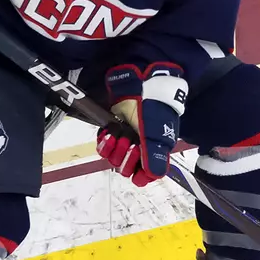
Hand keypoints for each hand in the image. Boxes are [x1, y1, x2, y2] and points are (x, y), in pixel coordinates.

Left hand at [97, 63, 186, 186]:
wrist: (140, 83)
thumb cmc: (152, 108)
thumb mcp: (156, 133)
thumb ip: (154, 156)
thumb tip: (154, 176)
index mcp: (155, 150)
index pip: (145, 175)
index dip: (140, 174)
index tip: (137, 168)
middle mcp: (140, 147)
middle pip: (127, 168)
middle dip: (126, 157)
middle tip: (130, 143)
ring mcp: (125, 138)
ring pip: (113, 158)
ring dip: (114, 149)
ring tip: (119, 135)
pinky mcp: (112, 128)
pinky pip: (103, 146)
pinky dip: (104, 142)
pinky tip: (109, 132)